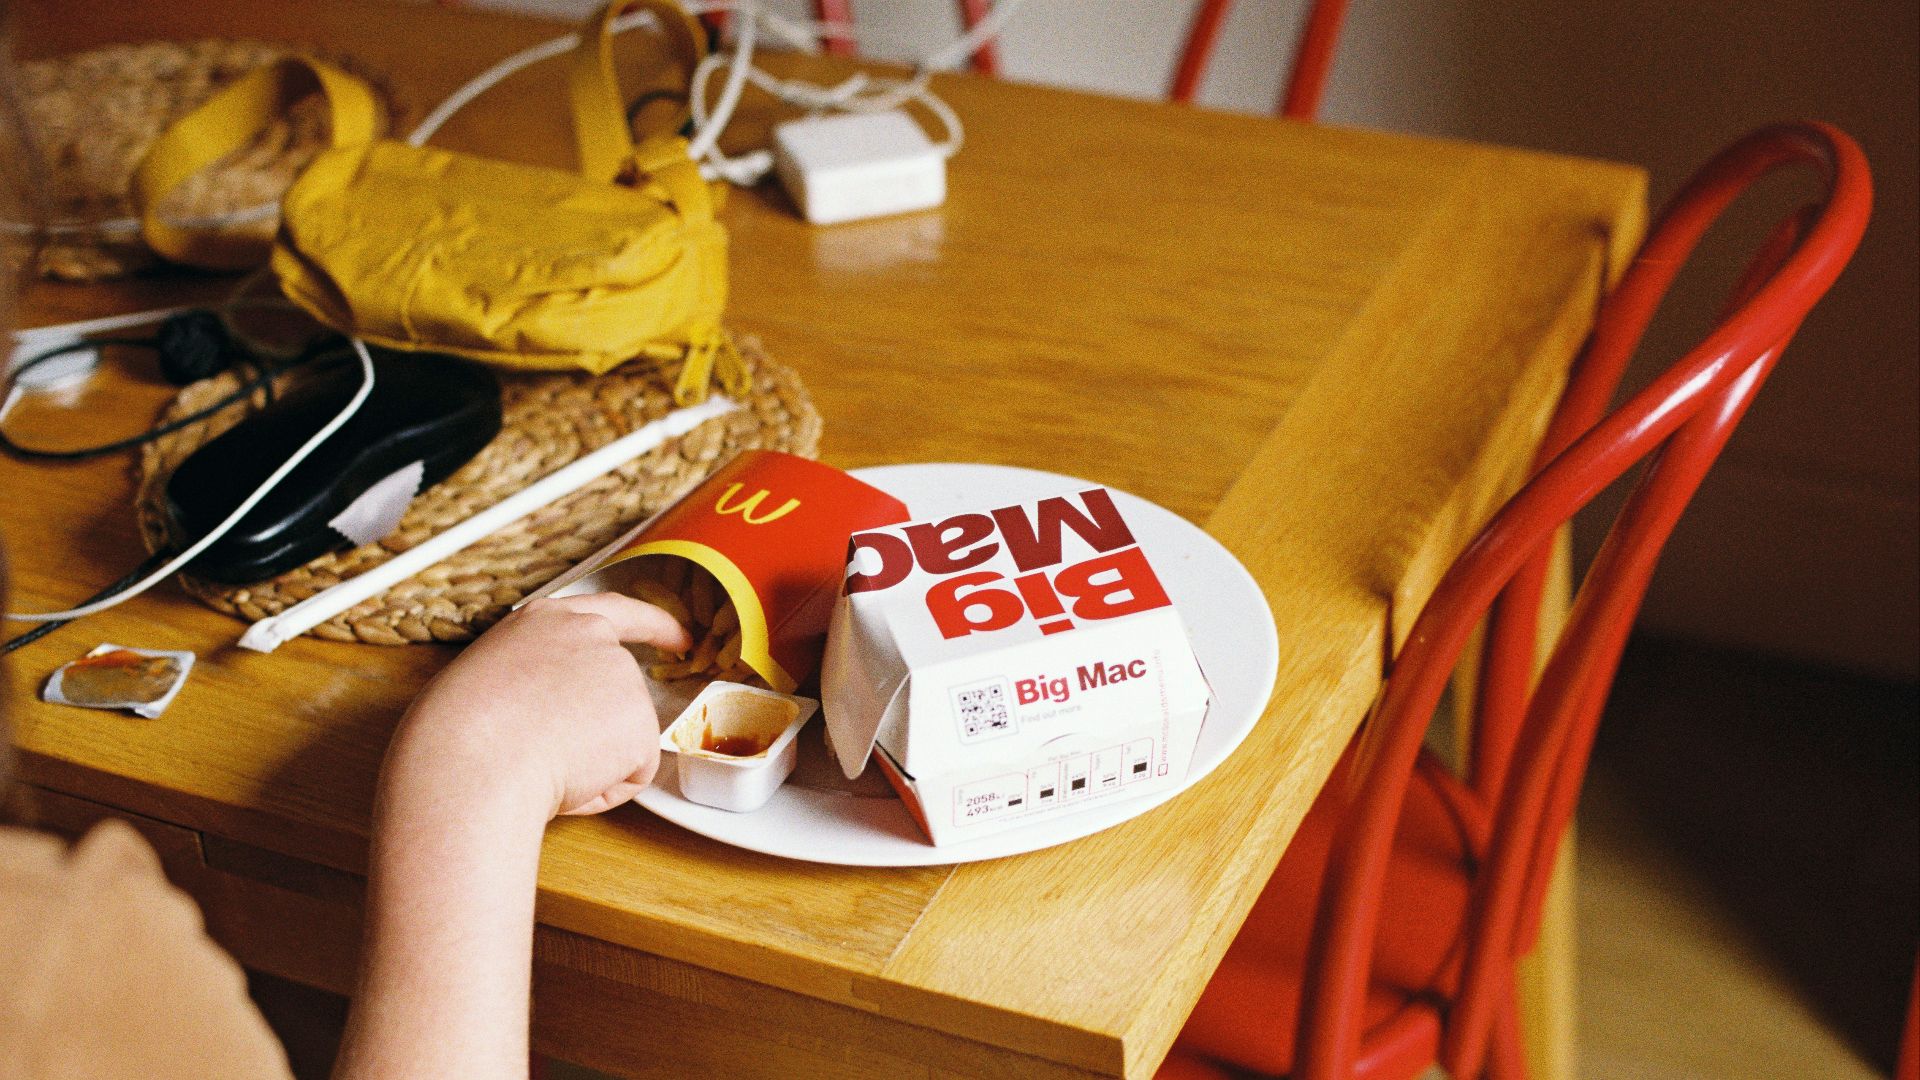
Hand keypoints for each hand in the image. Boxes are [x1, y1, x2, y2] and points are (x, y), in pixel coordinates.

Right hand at [385, 592, 691, 819]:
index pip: (614, 613)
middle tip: (545, 753)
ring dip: (590, 763)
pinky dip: (602, 791)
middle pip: (616, 694)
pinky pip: (630, 775)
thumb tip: (544, 712)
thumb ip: (531, 677)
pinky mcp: (640, 721)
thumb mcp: (487, 677)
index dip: (652, 626)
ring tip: (537, 760)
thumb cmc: (454, 732)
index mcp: (545, 621)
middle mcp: (591, 636)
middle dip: (598, 730)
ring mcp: (621, 676)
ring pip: (619, 740)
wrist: (469, 761)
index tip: (679, 636)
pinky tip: (565, 780)